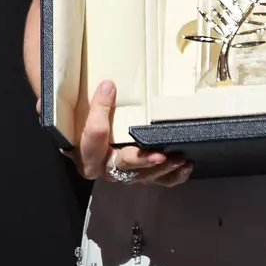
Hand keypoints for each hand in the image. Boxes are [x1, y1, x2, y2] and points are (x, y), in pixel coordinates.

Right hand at [66, 80, 192, 186]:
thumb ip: (93, 105)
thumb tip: (108, 85)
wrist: (84, 150)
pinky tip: (185, 168)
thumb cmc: (82, 133)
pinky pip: (157, 181)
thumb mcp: (79, 118)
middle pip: (123, 165)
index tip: (108, 88)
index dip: (100, 112)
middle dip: (142, 160)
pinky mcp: (139, 175)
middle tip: (160, 154)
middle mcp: (106, 168)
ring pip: (143, 176)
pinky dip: (172, 177)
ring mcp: (124, 173)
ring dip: (161, 169)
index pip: (93, 137)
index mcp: (87, 153)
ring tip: (178, 159)